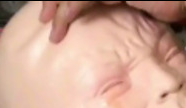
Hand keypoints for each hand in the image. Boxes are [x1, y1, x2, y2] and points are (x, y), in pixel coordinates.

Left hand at [40, 1, 185, 43]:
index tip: (55, 12)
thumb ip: (120, 3)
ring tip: (50, 26)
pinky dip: (69, 10)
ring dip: (57, 7)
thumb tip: (111, 12)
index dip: (66, 0)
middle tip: (44, 17)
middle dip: (54, 0)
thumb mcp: (140, 3)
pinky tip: (63, 22)